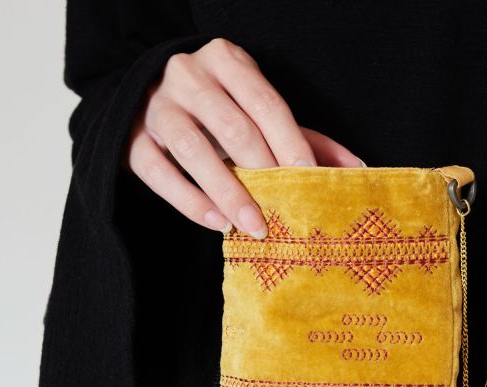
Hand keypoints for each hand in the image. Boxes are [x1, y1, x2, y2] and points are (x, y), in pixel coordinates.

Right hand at [123, 38, 363, 234]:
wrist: (148, 99)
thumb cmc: (219, 111)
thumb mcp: (259, 113)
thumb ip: (303, 136)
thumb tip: (354, 167)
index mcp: (226, 60)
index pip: (264, 102)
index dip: (288, 141)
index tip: (308, 177)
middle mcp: (187, 75)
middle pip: (231, 126)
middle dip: (261, 172)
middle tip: (284, 213)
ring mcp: (156, 106)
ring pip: (191, 148)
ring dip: (227, 192)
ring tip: (253, 227)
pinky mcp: (131, 139)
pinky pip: (159, 173)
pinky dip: (189, 201)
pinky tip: (216, 223)